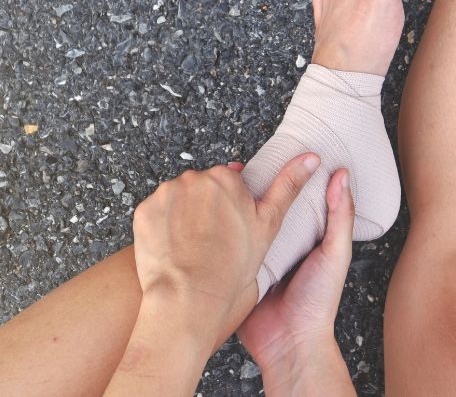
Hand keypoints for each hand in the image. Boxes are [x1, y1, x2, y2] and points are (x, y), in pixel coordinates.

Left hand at [132, 152, 320, 330]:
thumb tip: (311, 158)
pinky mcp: (144, 211)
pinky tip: (175, 249)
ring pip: (178, 201)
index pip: (229, 184)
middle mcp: (194, 178)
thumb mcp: (268, 223)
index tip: (233, 229)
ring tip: (194, 248)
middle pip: (202, 190)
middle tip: (214, 242)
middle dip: (207, 210)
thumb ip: (288, 185)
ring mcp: (165, 194)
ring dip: (184, 218)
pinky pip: (156, 214)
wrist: (191, 297)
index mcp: (226, 177)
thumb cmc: (233, 266)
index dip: (232, 209)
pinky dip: (163, 229)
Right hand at [236, 167, 356, 395]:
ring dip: (238, 207)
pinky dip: (223, 232)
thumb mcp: (335, 253)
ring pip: (248, 223)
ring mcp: (260, 255)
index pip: (299, 199)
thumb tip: (341, 175)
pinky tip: (212, 214)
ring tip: (225, 181)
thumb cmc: (318, 302)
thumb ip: (340, 216)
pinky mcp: (240, 268)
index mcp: (307, 236)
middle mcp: (283, 243)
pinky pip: (231, 245)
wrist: (289, 342)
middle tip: (244, 163)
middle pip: (270, 208)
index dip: (293, 178)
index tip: (286, 150)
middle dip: (259, 189)